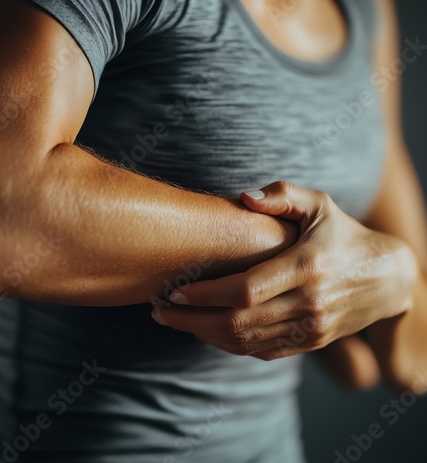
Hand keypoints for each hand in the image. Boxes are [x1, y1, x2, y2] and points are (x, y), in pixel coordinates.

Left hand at [151, 181, 416, 359]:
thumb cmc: (344, 234)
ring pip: (245, 342)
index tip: (173, 290)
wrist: (387, 279)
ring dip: (204, 334)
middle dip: (192, 319)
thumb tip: (244, 197)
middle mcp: (308, 303)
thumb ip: (284, 195)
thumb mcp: (321, 204)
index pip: (244, 290)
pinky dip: (228, 344)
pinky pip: (261, 351)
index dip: (204, 294)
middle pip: (237, 322)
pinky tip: (205, 330)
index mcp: (306, 266)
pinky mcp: (309, 341)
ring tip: (174, 321)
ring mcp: (310, 328)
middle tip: (159, 310)